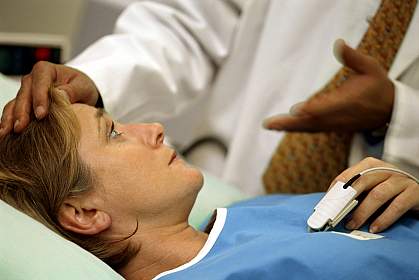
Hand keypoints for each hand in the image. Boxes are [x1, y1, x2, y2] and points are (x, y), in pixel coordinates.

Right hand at [0, 61, 98, 136]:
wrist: (80, 93)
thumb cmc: (82, 87)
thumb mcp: (83, 87)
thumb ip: (73, 90)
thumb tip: (60, 95)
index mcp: (45, 70)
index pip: (40, 82)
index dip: (39, 98)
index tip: (41, 115)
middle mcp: (32, 80)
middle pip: (24, 95)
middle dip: (21, 112)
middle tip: (20, 128)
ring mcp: (26, 92)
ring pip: (14, 104)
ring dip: (10, 118)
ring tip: (6, 133)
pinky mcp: (24, 104)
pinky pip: (12, 112)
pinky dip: (8, 122)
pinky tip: (5, 134)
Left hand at [263, 39, 394, 131]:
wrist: (388, 111)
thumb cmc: (377, 86)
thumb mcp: (370, 68)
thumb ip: (353, 58)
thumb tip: (338, 43)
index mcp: (348, 101)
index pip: (327, 107)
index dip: (311, 110)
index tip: (295, 111)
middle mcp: (338, 116)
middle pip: (311, 121)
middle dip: (290, 123)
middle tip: (269, 124)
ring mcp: (334, 124)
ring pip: (309, 127)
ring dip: (288, 127)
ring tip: (269, 125)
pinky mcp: (331, 127)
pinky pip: (311, 129)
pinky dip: (295, 128)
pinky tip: (280, 127)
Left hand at [330, 157, 418, 232]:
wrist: (418, 194)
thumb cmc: (388, 192)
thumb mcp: (370, 188)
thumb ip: (354, 194)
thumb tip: (330, 208)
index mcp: (370, 165)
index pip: (347, 176)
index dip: (334, 191)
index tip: (325, 205)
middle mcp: (385, 169)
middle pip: (361, 183)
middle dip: (345, 201)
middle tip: (335, 216)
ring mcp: (400, 179)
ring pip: (378, 194)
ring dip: (362, 212)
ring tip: (352, 225)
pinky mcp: (415, 192)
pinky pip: (397, 206)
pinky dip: (384, 218)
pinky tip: (374, 228)